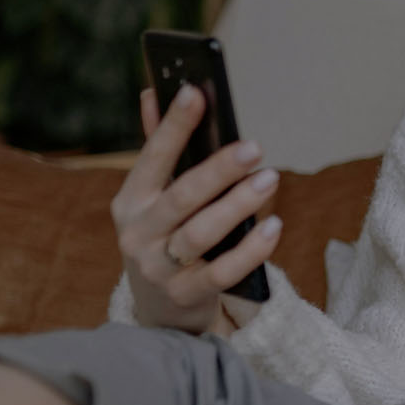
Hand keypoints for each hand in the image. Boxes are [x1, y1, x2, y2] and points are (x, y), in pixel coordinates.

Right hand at [111, 85, 282, 332]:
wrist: (158, 312)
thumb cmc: (164, 239)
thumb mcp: (152, 199)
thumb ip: (157, 149)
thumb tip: (152, 92)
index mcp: (130, 200)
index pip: (152, 157)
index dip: (172, 125)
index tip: (195, 92)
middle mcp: (137, 233)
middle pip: (181, 197)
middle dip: (218, 170)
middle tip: (254, 147)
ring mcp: (158, 268)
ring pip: (201, 234)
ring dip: (238, 205)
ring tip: (270, 179)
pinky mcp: (184, 295)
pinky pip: (221, 273)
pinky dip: (250, 251)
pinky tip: (274, 227)